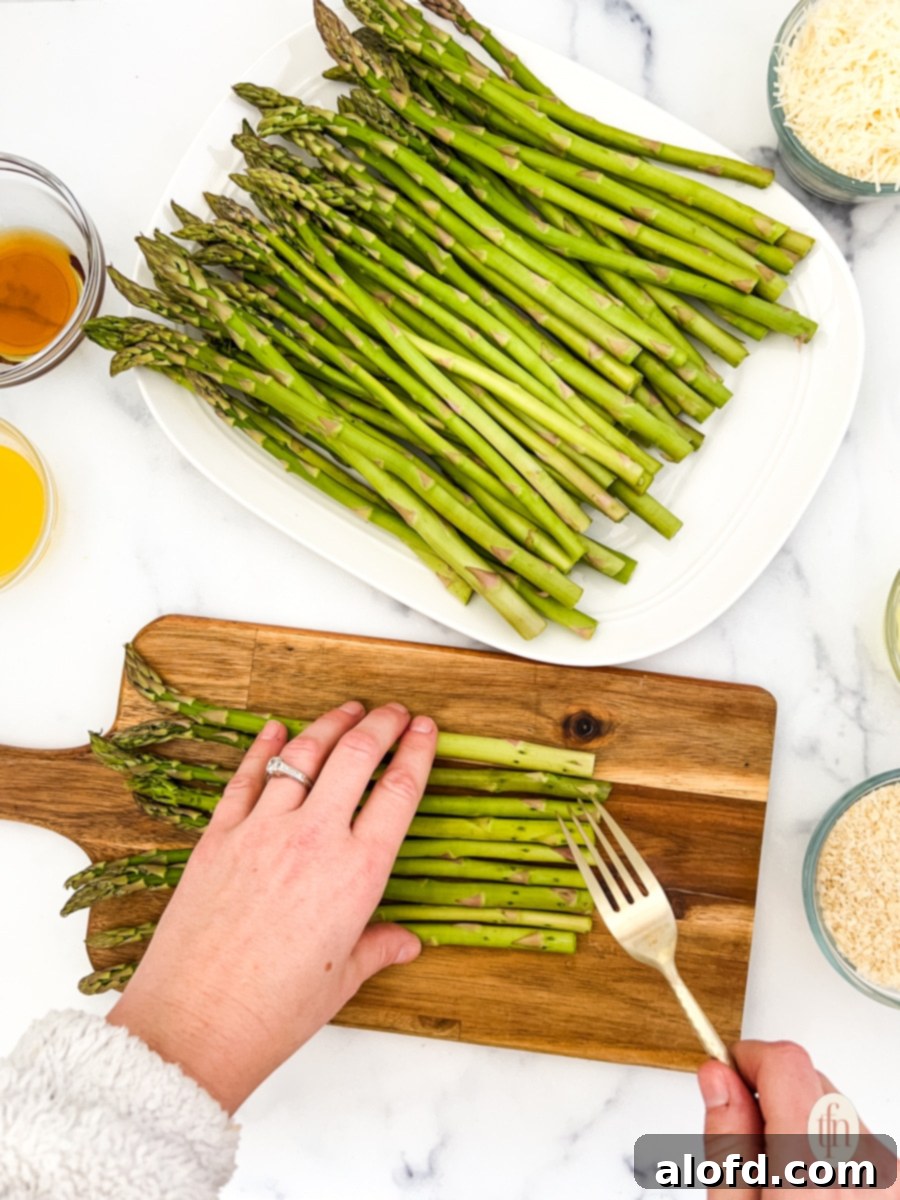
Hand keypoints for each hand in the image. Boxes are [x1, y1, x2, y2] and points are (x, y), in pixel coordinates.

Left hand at [107, 700, 437, 1113]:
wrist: (195, 1024)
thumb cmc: (273, 1011)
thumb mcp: (343, 980)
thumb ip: (377, 948)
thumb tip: (406, 943)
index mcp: (358, 873)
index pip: (400, 791)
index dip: (417, 751)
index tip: (427, 729)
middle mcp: (315, 839)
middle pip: (356, 756)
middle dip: (381, 723)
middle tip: (394, 711)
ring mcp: (263, 831)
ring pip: (303, 754)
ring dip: (330, 724)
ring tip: (348, 709)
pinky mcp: (219, 836)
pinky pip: (246, 777)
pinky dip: (263, 747)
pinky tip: (275, 729)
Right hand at [699, 1041, 899, 1195]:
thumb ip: (726, 1141)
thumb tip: (717, 1076)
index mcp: (814, 1163)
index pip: (786, 1062)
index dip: (747, 1058)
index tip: (725, 1076)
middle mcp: (864, 1161)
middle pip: (810, 1079)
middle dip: (770, 1095)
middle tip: (746, 1142)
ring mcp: (889, 1172)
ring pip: (833, 1106)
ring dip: (800, 1122)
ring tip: (782, 1175)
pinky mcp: (896, 1178)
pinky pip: (856, 1136)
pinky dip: (828, 1146)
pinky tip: (811, 1184)